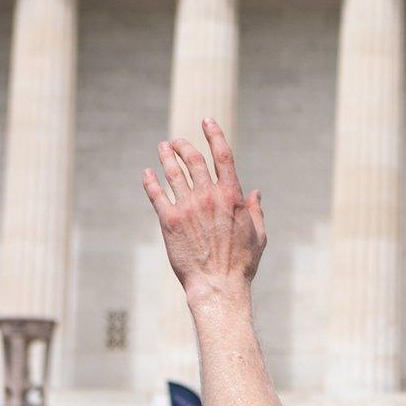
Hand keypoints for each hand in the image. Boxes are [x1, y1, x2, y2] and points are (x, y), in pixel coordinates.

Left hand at [142, 119, 265, 308]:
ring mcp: (187, 207)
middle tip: (177, 142)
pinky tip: (147, 174)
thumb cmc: (242, 264)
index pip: (223, 155)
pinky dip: (150, 181)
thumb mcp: (259, 235)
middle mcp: (208, 196)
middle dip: (184, 145)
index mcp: (232, 196)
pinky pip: (156, 194)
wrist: (218, 285)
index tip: (207, 120)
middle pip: (193, 159)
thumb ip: (256, 211)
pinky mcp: (169, 221)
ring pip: (173, 172)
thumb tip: (256, 193)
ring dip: (167, 157)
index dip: (214, 134)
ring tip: (163, 148)